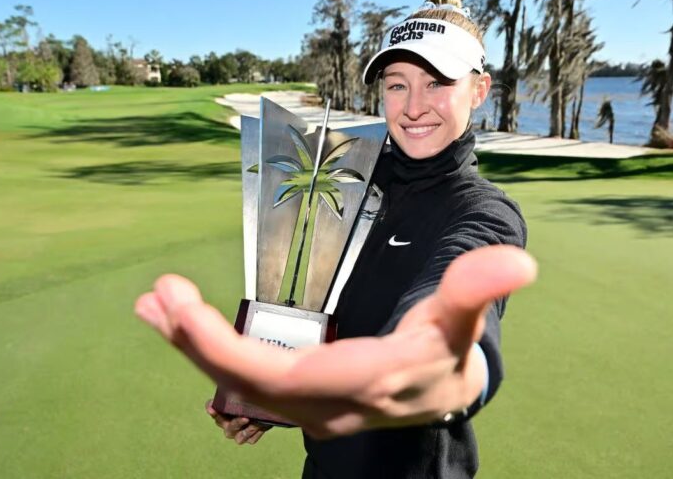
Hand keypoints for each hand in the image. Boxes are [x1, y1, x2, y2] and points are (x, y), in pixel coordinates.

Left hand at [136, 245, 535, 438]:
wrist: (442, 394)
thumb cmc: (445, 353)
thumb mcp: (459, 322)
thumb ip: (476, 291)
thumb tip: (517, 261)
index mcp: (362, 383)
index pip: (282, 377)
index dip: (226, 351)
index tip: (181, 310)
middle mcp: (326, 407)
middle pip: (249, 384)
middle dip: (197, 345)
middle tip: (159, 298)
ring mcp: (309, 411)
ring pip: (241, 386)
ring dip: (193, 347)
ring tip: (155, 307)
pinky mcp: (298, 401)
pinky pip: (247, 381)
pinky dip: (210, 352)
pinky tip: (184, 327)